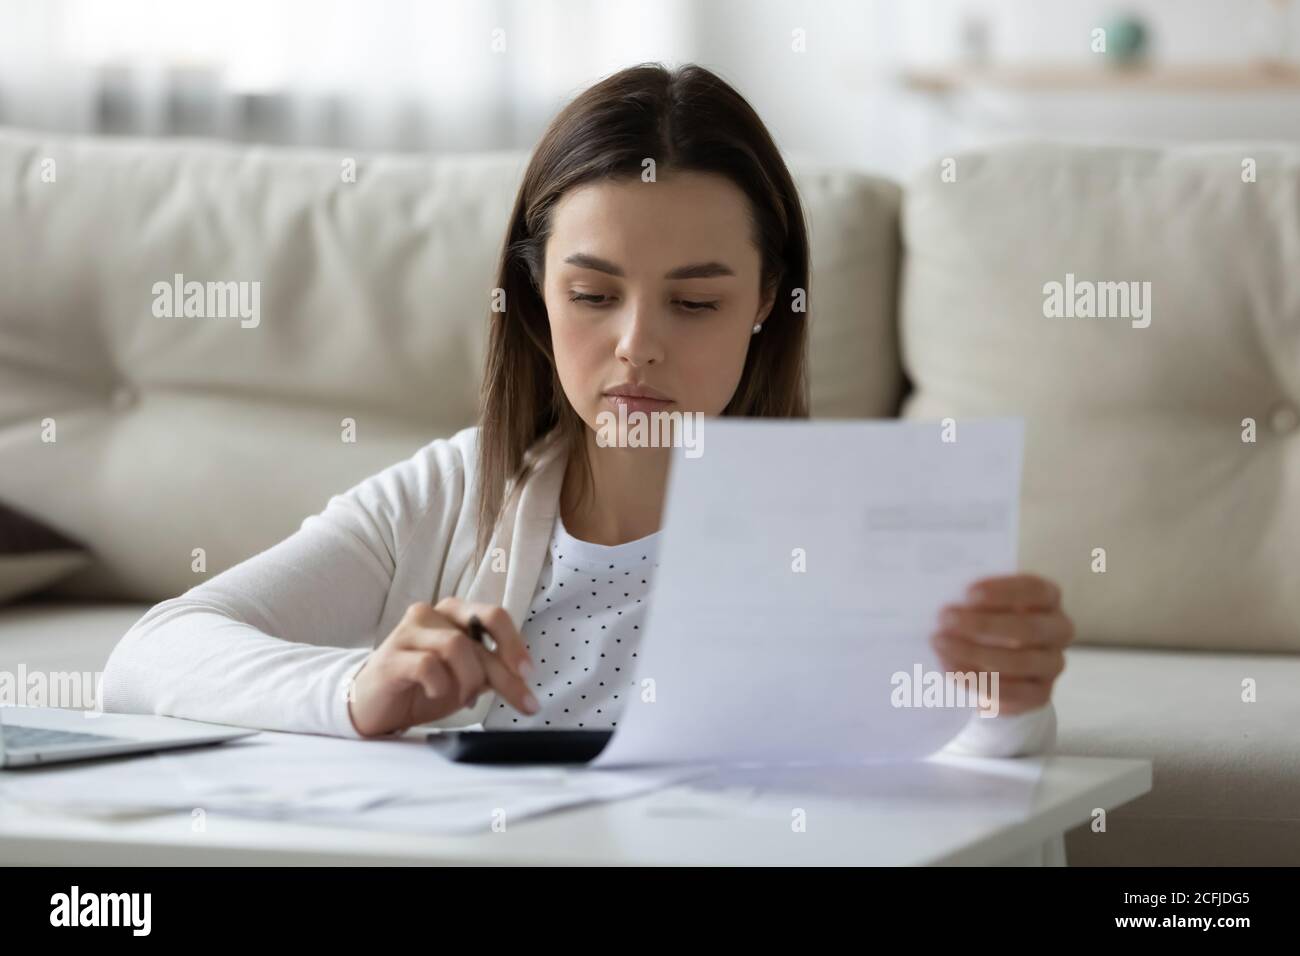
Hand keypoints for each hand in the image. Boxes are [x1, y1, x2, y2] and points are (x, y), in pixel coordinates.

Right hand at [347, 598, 538, 737]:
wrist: (372, 707)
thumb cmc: (421, 688)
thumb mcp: (465, 678)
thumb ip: (489, 669)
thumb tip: (520, 675)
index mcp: (453, 613)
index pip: (493, 617)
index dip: (515, 643)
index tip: (529, 673)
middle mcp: (431, 614)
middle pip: (479, 630)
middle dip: (505, 670)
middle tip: (522, 699)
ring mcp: (408, 632)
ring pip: (457, 646)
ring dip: (469, 680)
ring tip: (462, 699)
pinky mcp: (390, 657)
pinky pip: (428, 666)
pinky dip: (441, 685)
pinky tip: (435, 694)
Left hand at [929, 574, 1071, 715]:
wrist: (995, 671)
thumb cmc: (986, 625)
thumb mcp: (984, 606)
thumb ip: (972, 600)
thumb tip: (942, 595)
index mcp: (1048, 598)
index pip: (1034, 589)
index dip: (1002, 591)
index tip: (967, 593)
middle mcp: (1058, 630)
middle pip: (1028, 627)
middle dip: (983, 624)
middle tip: (946, 619)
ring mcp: (1053, 663)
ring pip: (1020, 662)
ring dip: (974, 653)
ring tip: (941, 644)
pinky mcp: (1040, 693)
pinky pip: (1010, 691)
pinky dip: (976, 680)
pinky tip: (950, 668)